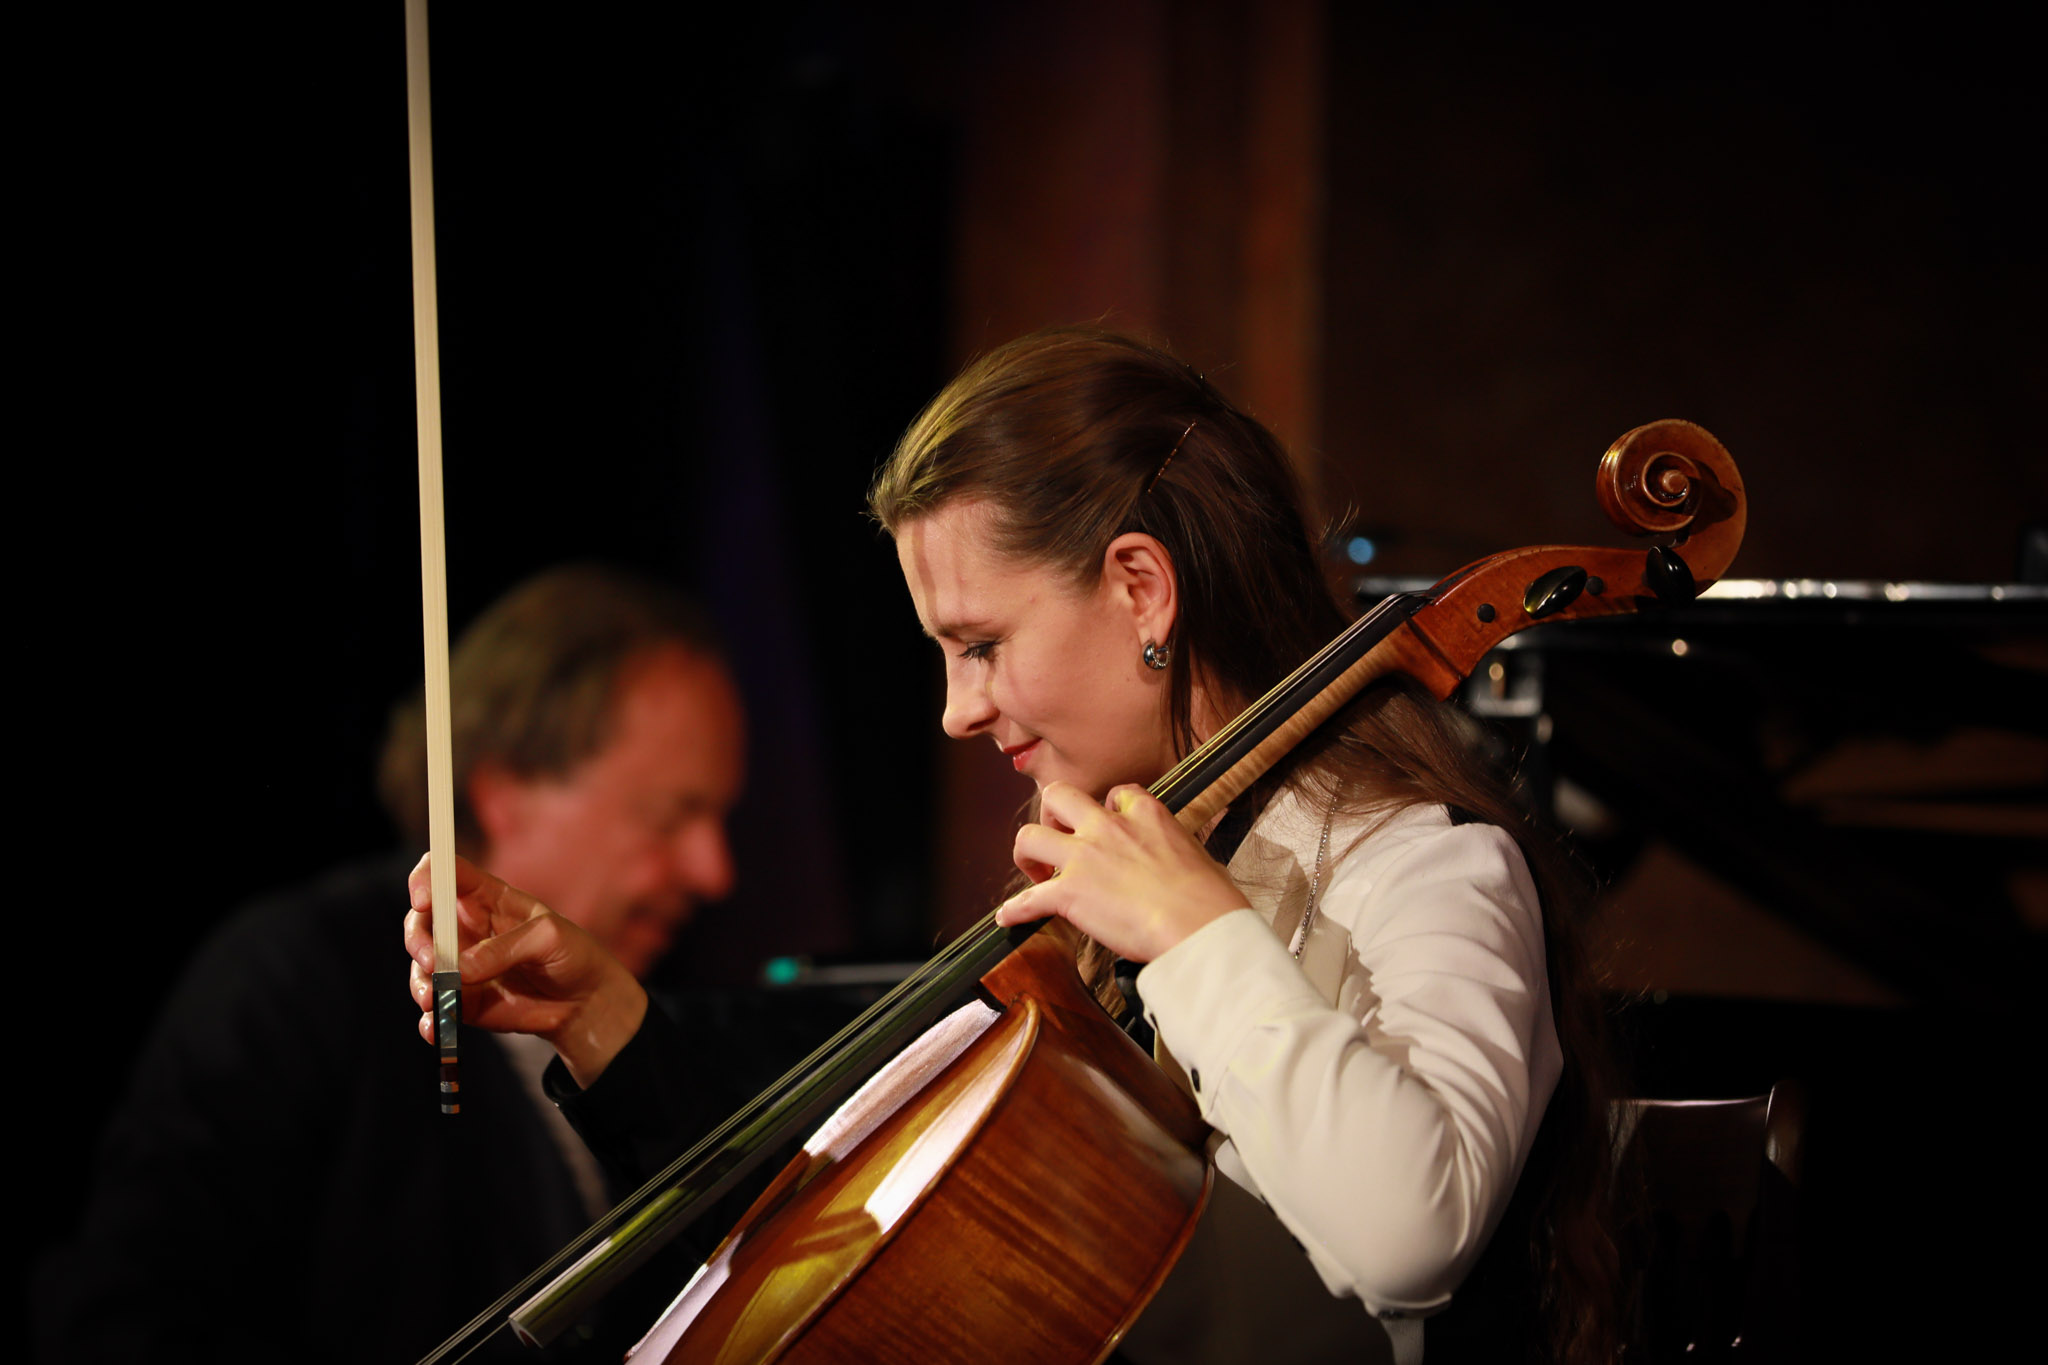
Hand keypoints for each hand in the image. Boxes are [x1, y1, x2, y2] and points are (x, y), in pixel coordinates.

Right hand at [404, 853, 646, 1086]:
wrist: (584, 1002)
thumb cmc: (571, 954)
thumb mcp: (549, 938)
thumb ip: (506, 948)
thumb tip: (460, 969)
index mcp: (487, 897)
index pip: (446, 873)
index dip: (427, 878)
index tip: (423, 900)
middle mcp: (466, 928)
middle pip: (422, 920)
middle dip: (417, 939)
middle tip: (432, 962)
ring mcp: (460, 964)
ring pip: (421, 966)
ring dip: (421, 983)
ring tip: (436, 1000)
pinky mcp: (462, 998)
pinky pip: (435, 1007)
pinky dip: (429, 1018)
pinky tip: (435, 1028)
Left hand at [994, 782, 1245, 961]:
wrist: (1200, 926)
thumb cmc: (1210, 900)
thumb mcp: (1198, 854)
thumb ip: (1174, 851)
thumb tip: (1178, 867)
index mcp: (1145, 813)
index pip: (1116, 793)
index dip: (1106, 811)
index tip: (1105, 829)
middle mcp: (1108, 826)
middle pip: (1058, 796)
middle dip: (1052, 815)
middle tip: (1059, 840)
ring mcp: (1085, 857)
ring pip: (1029, 836)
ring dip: (1027, 854)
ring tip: (1036, 874)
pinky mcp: (1069, 892)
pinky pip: (1028, 898)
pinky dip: (1015, 910)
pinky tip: (1009, 918)